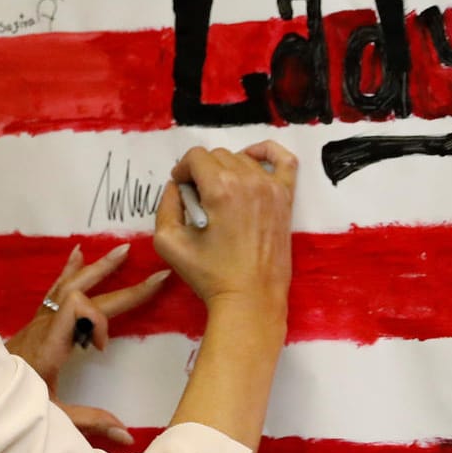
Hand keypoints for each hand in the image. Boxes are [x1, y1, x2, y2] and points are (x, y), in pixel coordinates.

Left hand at [3, 241, 170, 445]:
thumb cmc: (14, 402)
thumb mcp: (53, 416)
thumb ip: (90, 422)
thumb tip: (128, 435)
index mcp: (50, 343)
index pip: (77, 307)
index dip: (97, 321)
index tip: (101, 349)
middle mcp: (46, 324)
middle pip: (83, 291)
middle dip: (122, 285)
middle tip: (155, 278)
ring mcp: (41, 319)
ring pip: (71, 283)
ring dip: (99, 268)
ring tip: (122, 250)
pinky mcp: (39, 320)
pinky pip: (56, 288)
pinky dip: (70, 269)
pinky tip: (79, 252)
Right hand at [153, 141, 296, 312]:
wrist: (250, 299)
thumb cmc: (210, 274)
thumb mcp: (168, 242)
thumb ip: (165, 205)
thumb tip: (176, 186)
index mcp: (220, 189)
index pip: (196, 157)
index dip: (183, 170)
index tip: (181, 189)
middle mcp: (248, 181)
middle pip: (218, 155)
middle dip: (202, 171)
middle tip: (198, 198)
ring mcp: (271, 188)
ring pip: (242, 158)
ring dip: (227, 168)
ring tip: (220, 194)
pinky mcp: (286, 198)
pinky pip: (284, 160)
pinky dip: (267, 153)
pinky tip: (252, 161)